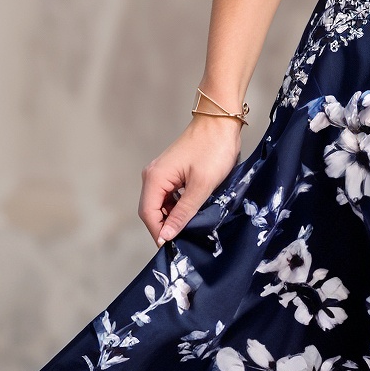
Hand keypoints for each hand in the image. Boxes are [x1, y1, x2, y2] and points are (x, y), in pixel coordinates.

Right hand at [139, 115, 244, 243]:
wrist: (220, 122)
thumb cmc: (213, 150)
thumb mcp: (201, 186)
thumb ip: (183, 213)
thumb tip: (167, 235)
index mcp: (155, 178)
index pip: (148, 214)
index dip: (159, 233)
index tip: (174, 248)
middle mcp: (152, 176)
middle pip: (152, 211)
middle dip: (165, 227)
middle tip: (184, 241)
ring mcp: (161, 174)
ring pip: (161, 205)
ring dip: (172, 218)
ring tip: (190, 229)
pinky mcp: (172, 173)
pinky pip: (169, 197)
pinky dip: (178, 208)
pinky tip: (192, 213)